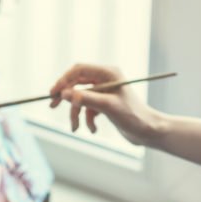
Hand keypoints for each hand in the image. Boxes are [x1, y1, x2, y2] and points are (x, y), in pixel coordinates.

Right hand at [49, 63, 163, 145]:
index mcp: (108, 73)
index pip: (79, 70)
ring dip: (76, 113)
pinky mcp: (104, 104)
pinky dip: (87, 119)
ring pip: (81, 98)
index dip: (64, 80)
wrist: (148, 131)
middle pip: (77, 82)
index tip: (53, 94)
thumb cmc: (133, 116)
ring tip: (75, 128)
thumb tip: (65, 93)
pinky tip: (94, 129)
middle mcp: (105, 79)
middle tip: (52, 105)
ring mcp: (104, 91)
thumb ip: (86, 98)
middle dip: (67, 97)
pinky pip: (88, 108)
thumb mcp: (108, 107)